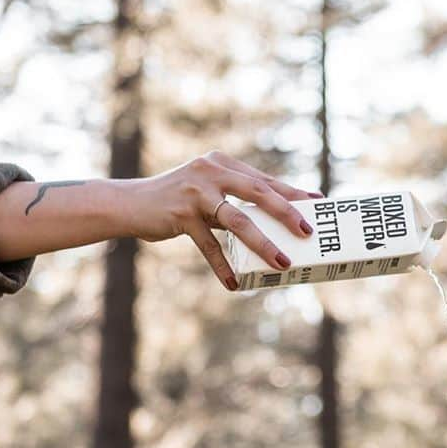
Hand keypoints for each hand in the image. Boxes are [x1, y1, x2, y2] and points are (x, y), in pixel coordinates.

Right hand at [124, 151, 319, 289]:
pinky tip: (234, 284)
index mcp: (222, 163)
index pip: (264, 179)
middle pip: (258, 192)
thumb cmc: (173, 201)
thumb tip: (267, 222)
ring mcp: (195, 192)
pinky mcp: (181, 215)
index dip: (291, 192)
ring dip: (263, 244)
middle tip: (309, 232)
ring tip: (283, 263)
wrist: (128, 204)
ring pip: (237, 220)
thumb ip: (231, 201)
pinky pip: (209, 245)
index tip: (318, 201)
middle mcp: (211, 171)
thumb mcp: (205, 192)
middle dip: (287, 212)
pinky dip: (223, 267)